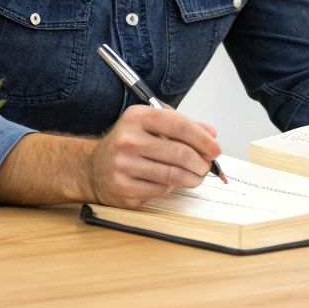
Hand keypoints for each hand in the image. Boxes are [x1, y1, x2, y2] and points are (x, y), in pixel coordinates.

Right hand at [84, 105, 222, 208]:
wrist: (92, 168)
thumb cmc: (128, 143)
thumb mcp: (151, 124)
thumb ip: (182, 126)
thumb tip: (211, 134)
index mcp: (136, 117)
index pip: (178, 125)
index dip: (202, 139)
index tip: (216, 148)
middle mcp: (127, 140)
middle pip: (179, 153)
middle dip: (201, 162)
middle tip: (208, 166)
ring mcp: (123, 167)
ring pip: (172, 176)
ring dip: (192, 178)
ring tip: (197, 176)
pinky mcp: (123, 189)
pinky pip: (160, 190)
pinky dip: (172, 187)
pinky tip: (172, 182)